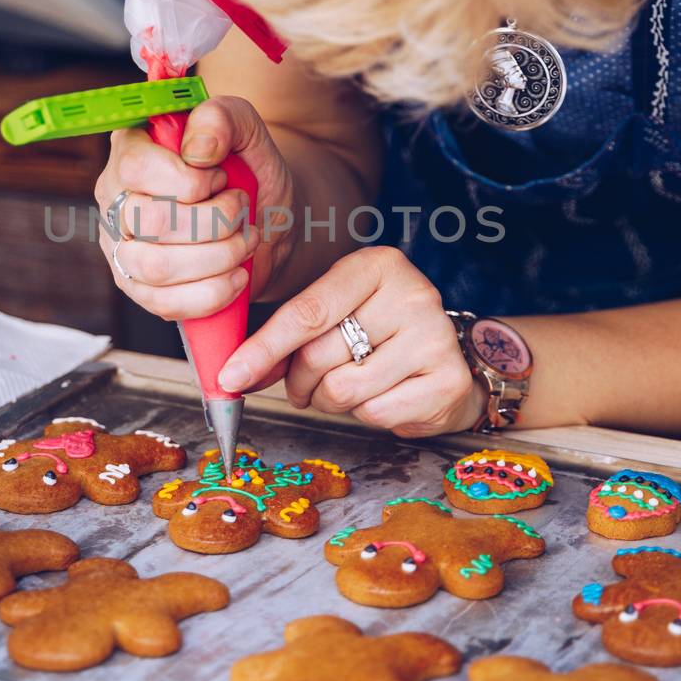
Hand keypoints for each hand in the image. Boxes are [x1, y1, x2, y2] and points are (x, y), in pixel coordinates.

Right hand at [93, 95, 295, 320]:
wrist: (268, 219)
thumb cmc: (250, 171)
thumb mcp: (248, 133)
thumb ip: (223, 118)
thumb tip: (197, 149)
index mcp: (131, 149)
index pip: (136, 168)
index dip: (188, 181)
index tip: (219, 178)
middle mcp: (116, 198)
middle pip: (149, 222)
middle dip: (214, 222)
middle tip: (242, 212)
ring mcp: (121, 247)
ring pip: (156, 267)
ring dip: (217, 257)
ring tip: (244, 242)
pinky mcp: (137, 288)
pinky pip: (164, 304)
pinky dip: (212, 293)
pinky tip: (237, 276)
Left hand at [217, 247, 483, 436]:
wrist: (447, 356)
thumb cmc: (377, 332)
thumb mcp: (335, 312)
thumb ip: (287, 337)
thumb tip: (238, 373)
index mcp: (377, 265)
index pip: (308, 311)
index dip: (264, 348)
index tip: (232, 375)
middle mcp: (412, 294)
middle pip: (320, 355)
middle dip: (300, 382)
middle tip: (306, 385)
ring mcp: (435, 337)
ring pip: (344, 390)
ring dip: (331, 400)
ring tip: (350, 385)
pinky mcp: (448, 380)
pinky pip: (376, 413)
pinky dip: (367, 414)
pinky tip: (384, 394)